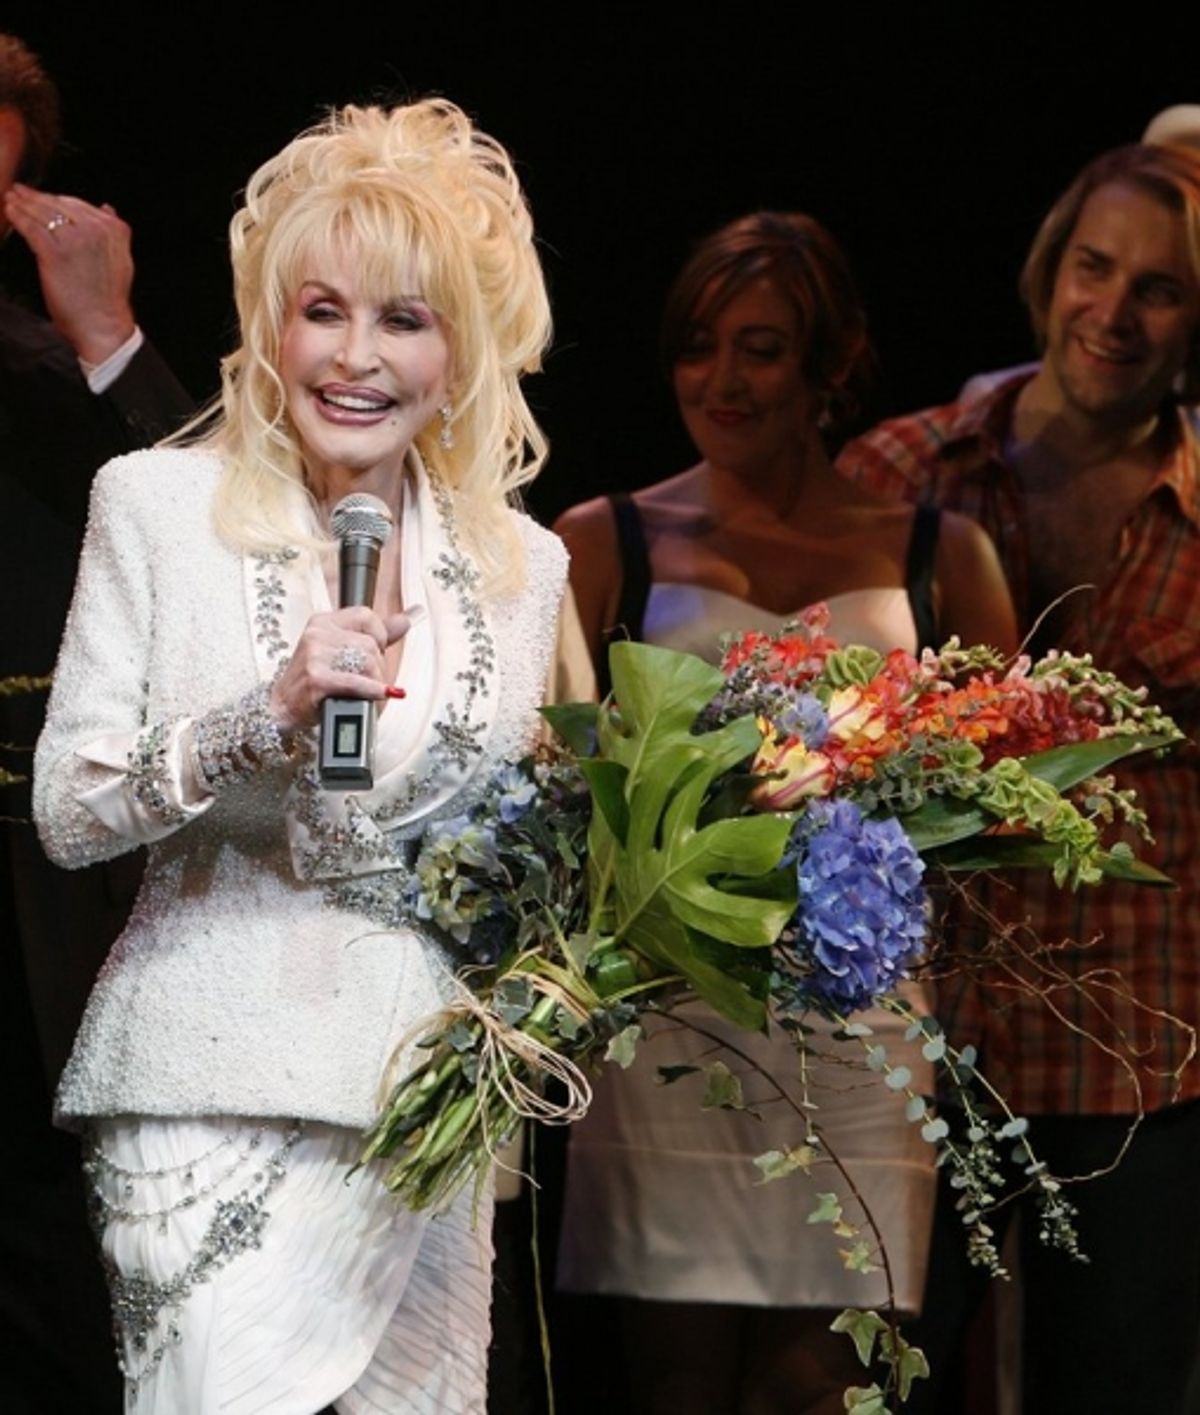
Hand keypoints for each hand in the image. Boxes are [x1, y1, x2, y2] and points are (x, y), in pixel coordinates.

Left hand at [4, 184, 135, 363]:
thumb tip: (107, 208)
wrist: (103, 325)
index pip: (77, 204)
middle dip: (34, 197)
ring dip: (22, 204)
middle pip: (58, 204)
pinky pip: (31, 228)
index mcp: (113, 229)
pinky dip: (17, 218)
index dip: (54, 198)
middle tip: (19, 191)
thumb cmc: (108, 299)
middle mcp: (95, 229)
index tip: (41, 196)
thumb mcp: (122, 259)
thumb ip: (115, 234)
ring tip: (11, 199)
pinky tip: (9, 212)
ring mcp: (74, 240)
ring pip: (42, 213)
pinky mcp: (54, 253)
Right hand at [269, 607, 415, 733]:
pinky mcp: (316, 678)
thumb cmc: (313, 681)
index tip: (377, 652)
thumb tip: (405, 620)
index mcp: (323, 622)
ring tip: (368, 692)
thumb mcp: (341, 651)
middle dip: (378, 666)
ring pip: (367, 662)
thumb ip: (374, 635)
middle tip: (371, 681)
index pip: (366, 616)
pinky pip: (355, 682)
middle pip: (369, 644)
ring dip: (375, 682)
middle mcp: (317, 634)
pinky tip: (379, 694)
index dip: (379, 636)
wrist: (282, 708)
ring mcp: (315, 655)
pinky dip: (372, 690)